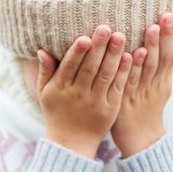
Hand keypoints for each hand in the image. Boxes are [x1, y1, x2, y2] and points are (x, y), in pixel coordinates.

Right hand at [37, 26, 132, 157]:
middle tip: (106, 28)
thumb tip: (41, 50)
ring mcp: (95, 102)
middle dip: (98, 47)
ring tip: (120, 36)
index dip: (77, 52)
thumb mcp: (44, 93)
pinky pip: (118, 87)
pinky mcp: (110, 109)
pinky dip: (124, 72)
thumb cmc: (56, 113)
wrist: (71, 143)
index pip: (69, 67)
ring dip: (114, 55)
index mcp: (60, 89)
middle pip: (89, 68)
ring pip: (106, 75)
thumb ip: (44, 71)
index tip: (85, 37)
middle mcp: (77, 95)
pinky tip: (131, 57)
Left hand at [112, 12, 172, 156]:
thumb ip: (157, 66)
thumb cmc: (145, 109)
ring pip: (149, 67)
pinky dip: (134, 68)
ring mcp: (143, 92)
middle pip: (164, 56)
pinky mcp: (127, 99)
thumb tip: (160, 43)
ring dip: (151, 47)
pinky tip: (132, 54)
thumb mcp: (157, 86)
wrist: (140, 140)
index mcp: (164, 78)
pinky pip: (131, 82)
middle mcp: (157, 83)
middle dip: (167, 35)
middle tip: (167, 15)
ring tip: (152, 29)